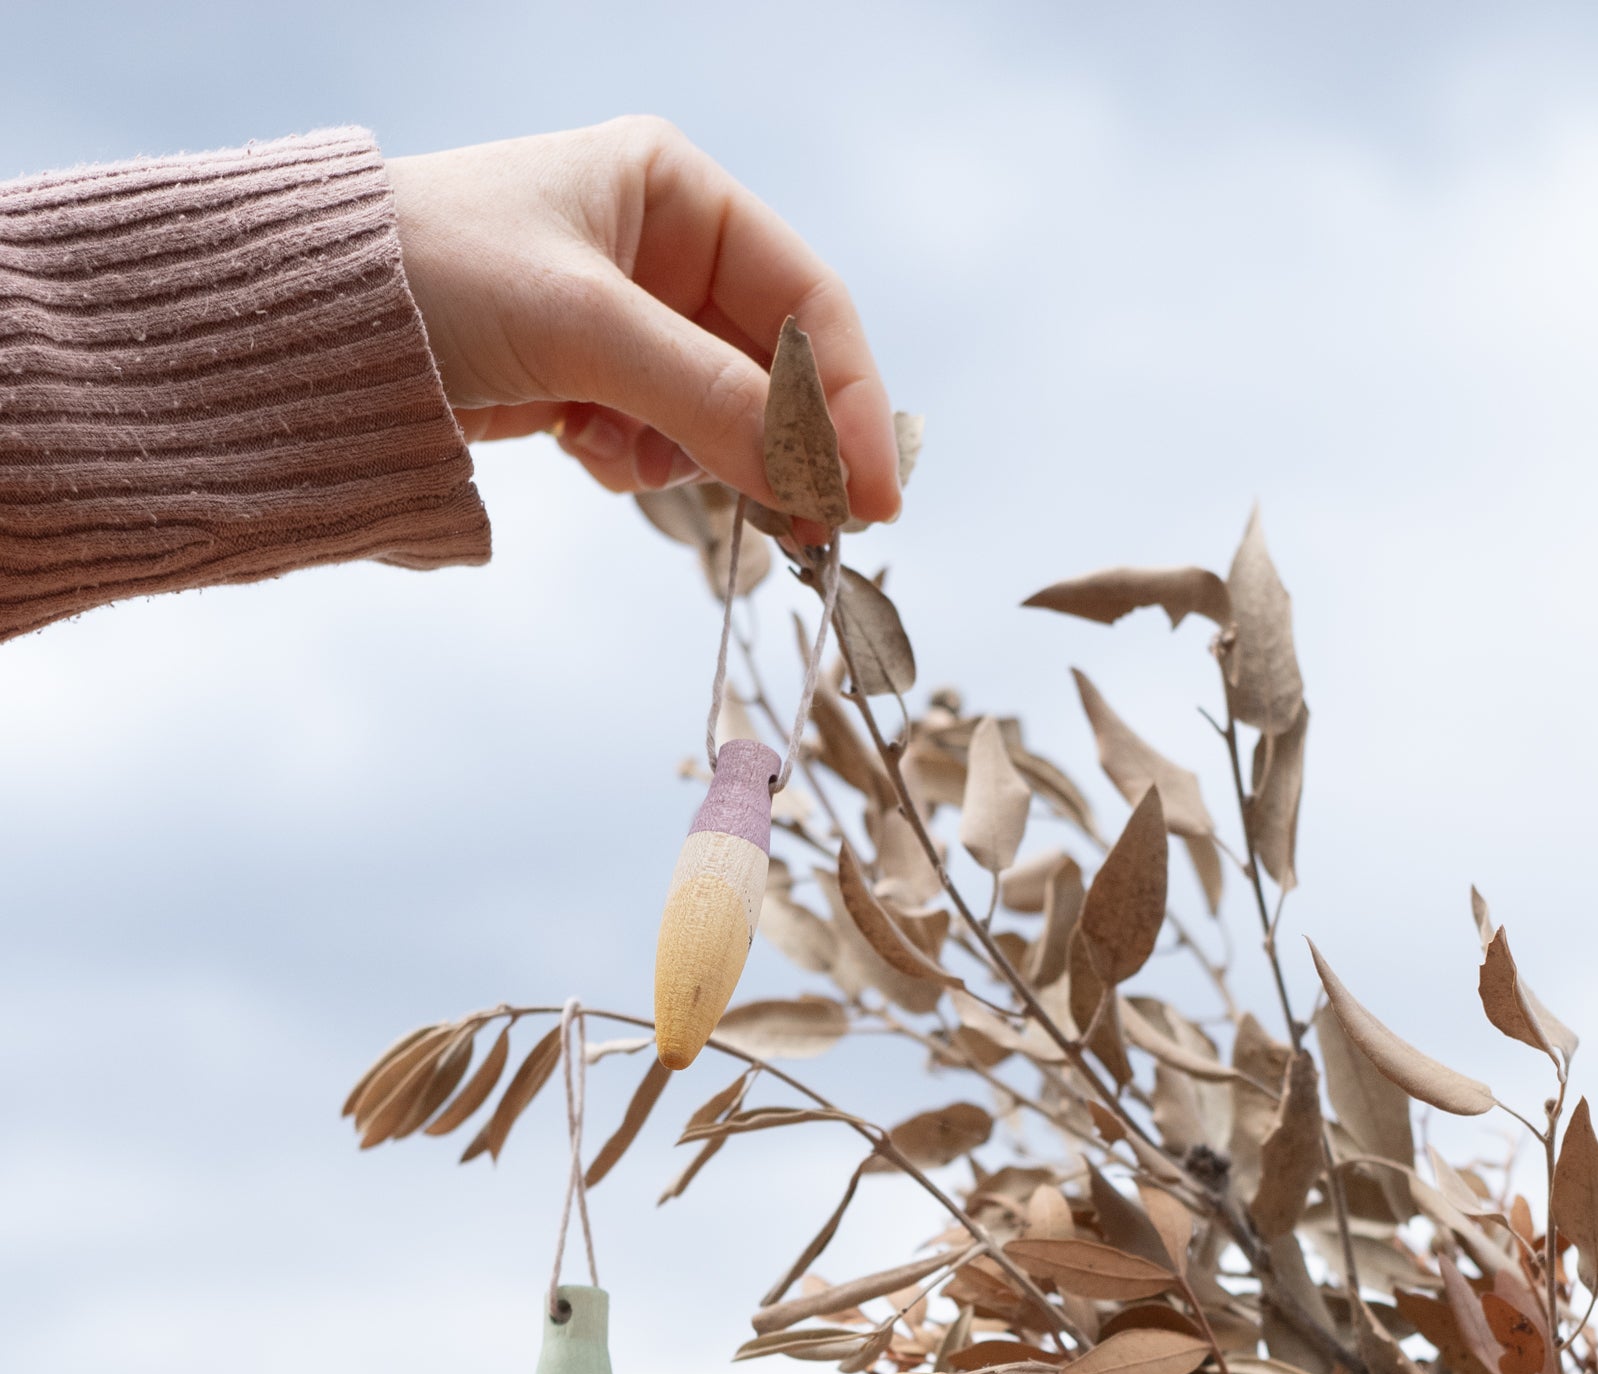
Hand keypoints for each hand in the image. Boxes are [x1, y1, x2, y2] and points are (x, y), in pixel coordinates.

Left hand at [387, 119, 898, 525]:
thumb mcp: (584, 329)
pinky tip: (578, 448)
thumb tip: (814, 478)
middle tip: (812, 533)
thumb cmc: (431, 277)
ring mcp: (625, 322)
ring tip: (618, 451)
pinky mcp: (585, 383)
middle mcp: (661, 248)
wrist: (299, 329)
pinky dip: (634, 462)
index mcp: (674, 191)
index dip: (847, 399)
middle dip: (779, 444)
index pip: (806, 299)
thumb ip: (709, 400)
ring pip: (720, 416)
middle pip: (773, 367)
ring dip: (690, 453)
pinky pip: (658, 442)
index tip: (872, 496)